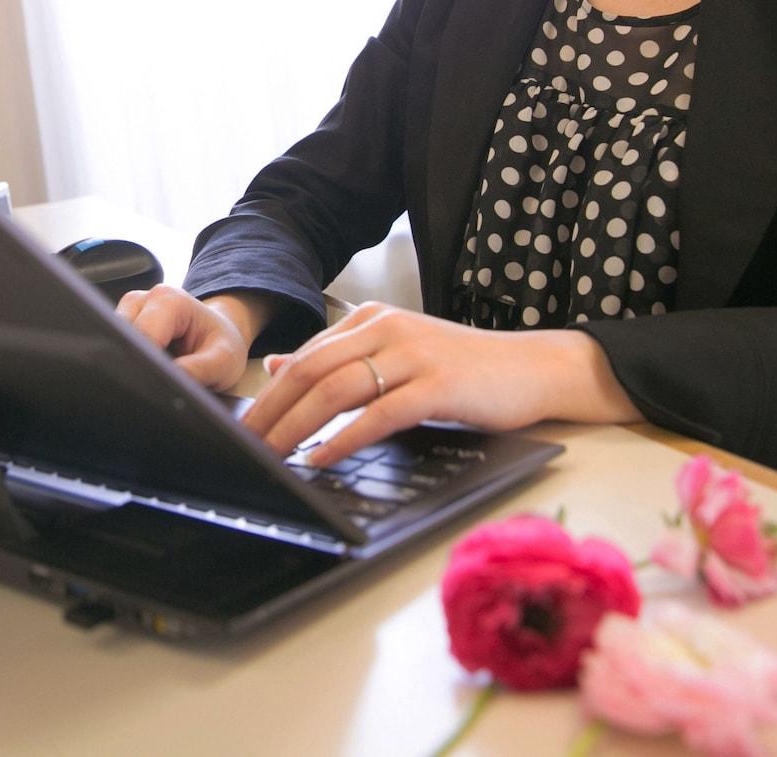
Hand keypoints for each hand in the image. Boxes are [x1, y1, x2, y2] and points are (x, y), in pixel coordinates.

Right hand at [114, 284, 252, 390]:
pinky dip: (127, 361)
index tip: (153, 386)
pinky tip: (145, 371)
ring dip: (130, 363)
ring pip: (113, 342)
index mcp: (169, 300)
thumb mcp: (223, 360)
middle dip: (135, 364)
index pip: (141, 335)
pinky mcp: (121, 325)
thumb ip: (200, 370)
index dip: (144, 363)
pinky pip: (114, 345)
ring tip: (154, 377)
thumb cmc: (221, 344)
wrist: (217, 335)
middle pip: (122, 338)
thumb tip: (172, 381)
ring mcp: (129, 310)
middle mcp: (144, 299)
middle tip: (155, 387)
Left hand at [240, 302, 604, 465]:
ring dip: (298, 426)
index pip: (305, 356)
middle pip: (311, 369)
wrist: (533, 368)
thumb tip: (278, 367)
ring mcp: (414, 353)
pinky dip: (346, 437)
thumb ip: (340, 359)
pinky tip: (324, 457)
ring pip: (338, 388)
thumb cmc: (463, 369)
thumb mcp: (396, 356)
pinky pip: (381, 412)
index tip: (243, 427)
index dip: (268, 394)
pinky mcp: (440, 384)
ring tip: (272, 455)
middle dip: (271, 411)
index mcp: (372, 319)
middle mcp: (387, 328)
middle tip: (244, 445)